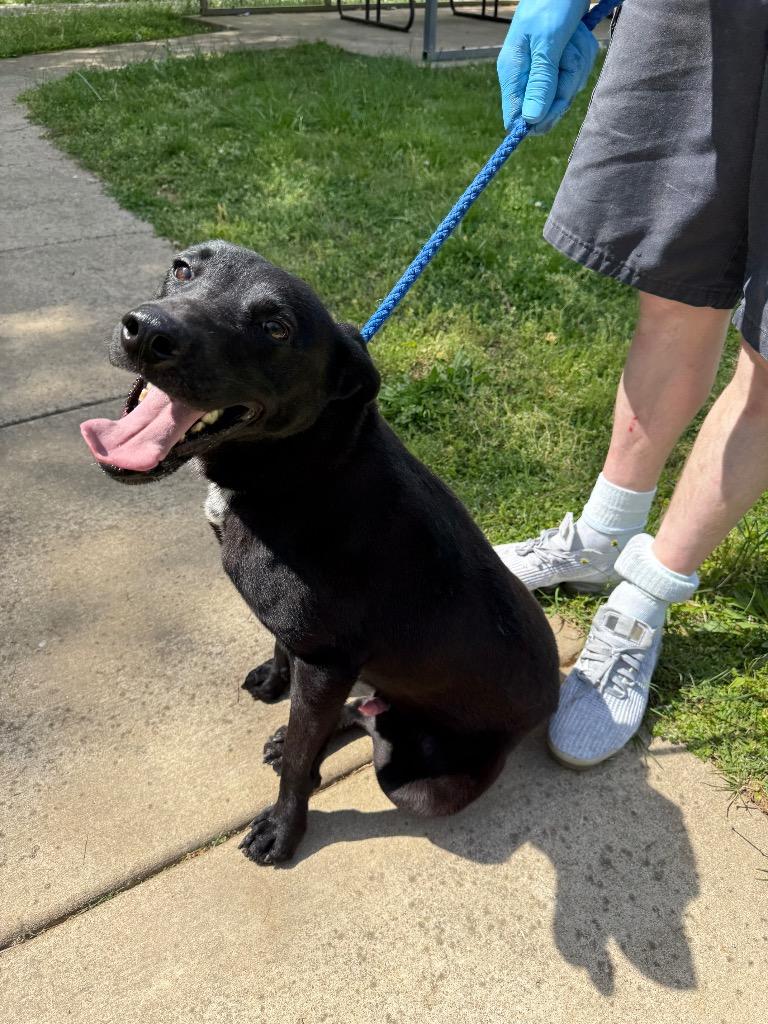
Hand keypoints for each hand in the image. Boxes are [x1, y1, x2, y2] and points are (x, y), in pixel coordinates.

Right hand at [497, 0, 598, 134]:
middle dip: (567, 82)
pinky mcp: (561, 61)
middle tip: (567, 52)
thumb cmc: (554, 3)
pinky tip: (578, 33)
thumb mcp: (548, 41)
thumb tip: (531, 119)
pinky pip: (578, 72)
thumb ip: (541, 81)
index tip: (557, 102)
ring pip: (568, 88)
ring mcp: (545, 68)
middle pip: (549, 107)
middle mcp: (526, 75)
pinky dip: (584, 53)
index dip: (537, 120)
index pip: (516, 118)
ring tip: (572, 35)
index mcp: (513, 72)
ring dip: (579, 62)